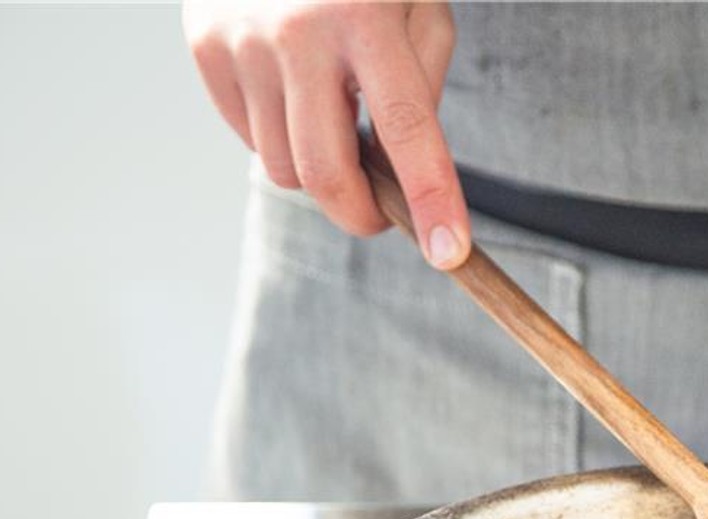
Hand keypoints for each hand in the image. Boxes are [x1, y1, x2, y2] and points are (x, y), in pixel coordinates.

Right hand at [183, 0, 469, 268]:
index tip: (451, 253)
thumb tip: (402, 172)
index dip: (432, 199)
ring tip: (337, 123)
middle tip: (384, 216)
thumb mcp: (418, 7)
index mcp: (364, 15)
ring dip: (320, 171)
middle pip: (325, 175)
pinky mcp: (204, 47)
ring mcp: (241, 41)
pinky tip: (297, 96)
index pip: (407, 129)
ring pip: (284, 168)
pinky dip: (280, 139)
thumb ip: (422, 87)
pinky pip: (248, 139)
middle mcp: (296, 33)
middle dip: (362, 217)